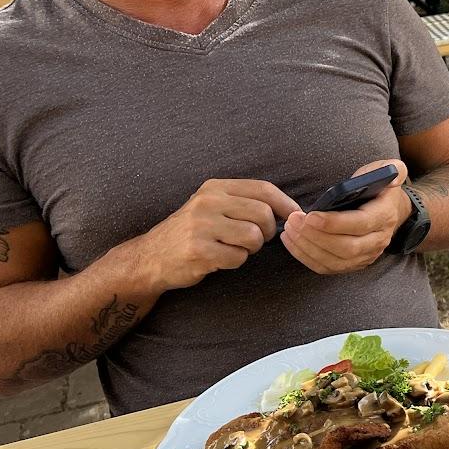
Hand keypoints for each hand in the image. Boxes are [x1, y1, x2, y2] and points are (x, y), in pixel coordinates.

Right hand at [128, 179, 298, 292]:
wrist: (151, 256)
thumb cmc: (192, 232)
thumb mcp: (212, 205)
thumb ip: (243, 202)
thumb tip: (290, 210)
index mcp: (215, 187)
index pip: (263, 189)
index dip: (286, 203)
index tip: (296, 215)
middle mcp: (208, 202)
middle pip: (263, 214)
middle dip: (267, 231)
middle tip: (255, 240)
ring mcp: (201, 226)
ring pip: (253, 236)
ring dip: (251, 248)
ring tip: (234, 248)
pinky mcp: (199, 250)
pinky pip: (238, 257)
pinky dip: (235, 261)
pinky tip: (219, 258)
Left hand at [280, 160, 409, 275]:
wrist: (389, 212)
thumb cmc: (380, 189)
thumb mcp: (390, 172)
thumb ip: (393, 168)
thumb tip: (392, 173)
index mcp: (385, 216)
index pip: (361, 224)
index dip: (334, 223)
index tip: (310, 215)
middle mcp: (378, 240)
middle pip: (346, 247)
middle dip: (316, 236)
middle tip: (294, 221)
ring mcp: (366, 256)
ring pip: (335, 261)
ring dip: (307, 247)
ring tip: (289, 230)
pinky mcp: (353, 264)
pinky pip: (327, 268)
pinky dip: (306, 257)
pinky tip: (292, 241)